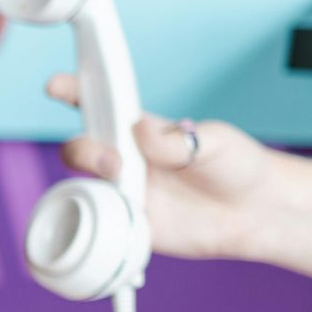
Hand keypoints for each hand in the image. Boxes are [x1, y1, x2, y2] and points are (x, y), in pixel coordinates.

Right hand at [48, 72, 276, 259]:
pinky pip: (98, 226)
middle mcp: (126, 159)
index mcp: (141, 129)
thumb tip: (141, 133)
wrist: (255, 213)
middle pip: (80, 148)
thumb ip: (178, 140)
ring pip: (82, 186)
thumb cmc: (236, 167)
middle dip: (85, 150)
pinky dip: (95, 224)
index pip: (101, 105)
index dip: (73, 91)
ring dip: (90, 185)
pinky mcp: (130, 226)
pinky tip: (113, 223)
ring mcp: (125, 193)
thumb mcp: (216, 142)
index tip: (56, 85)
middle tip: (116, 162)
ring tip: (122, 188)